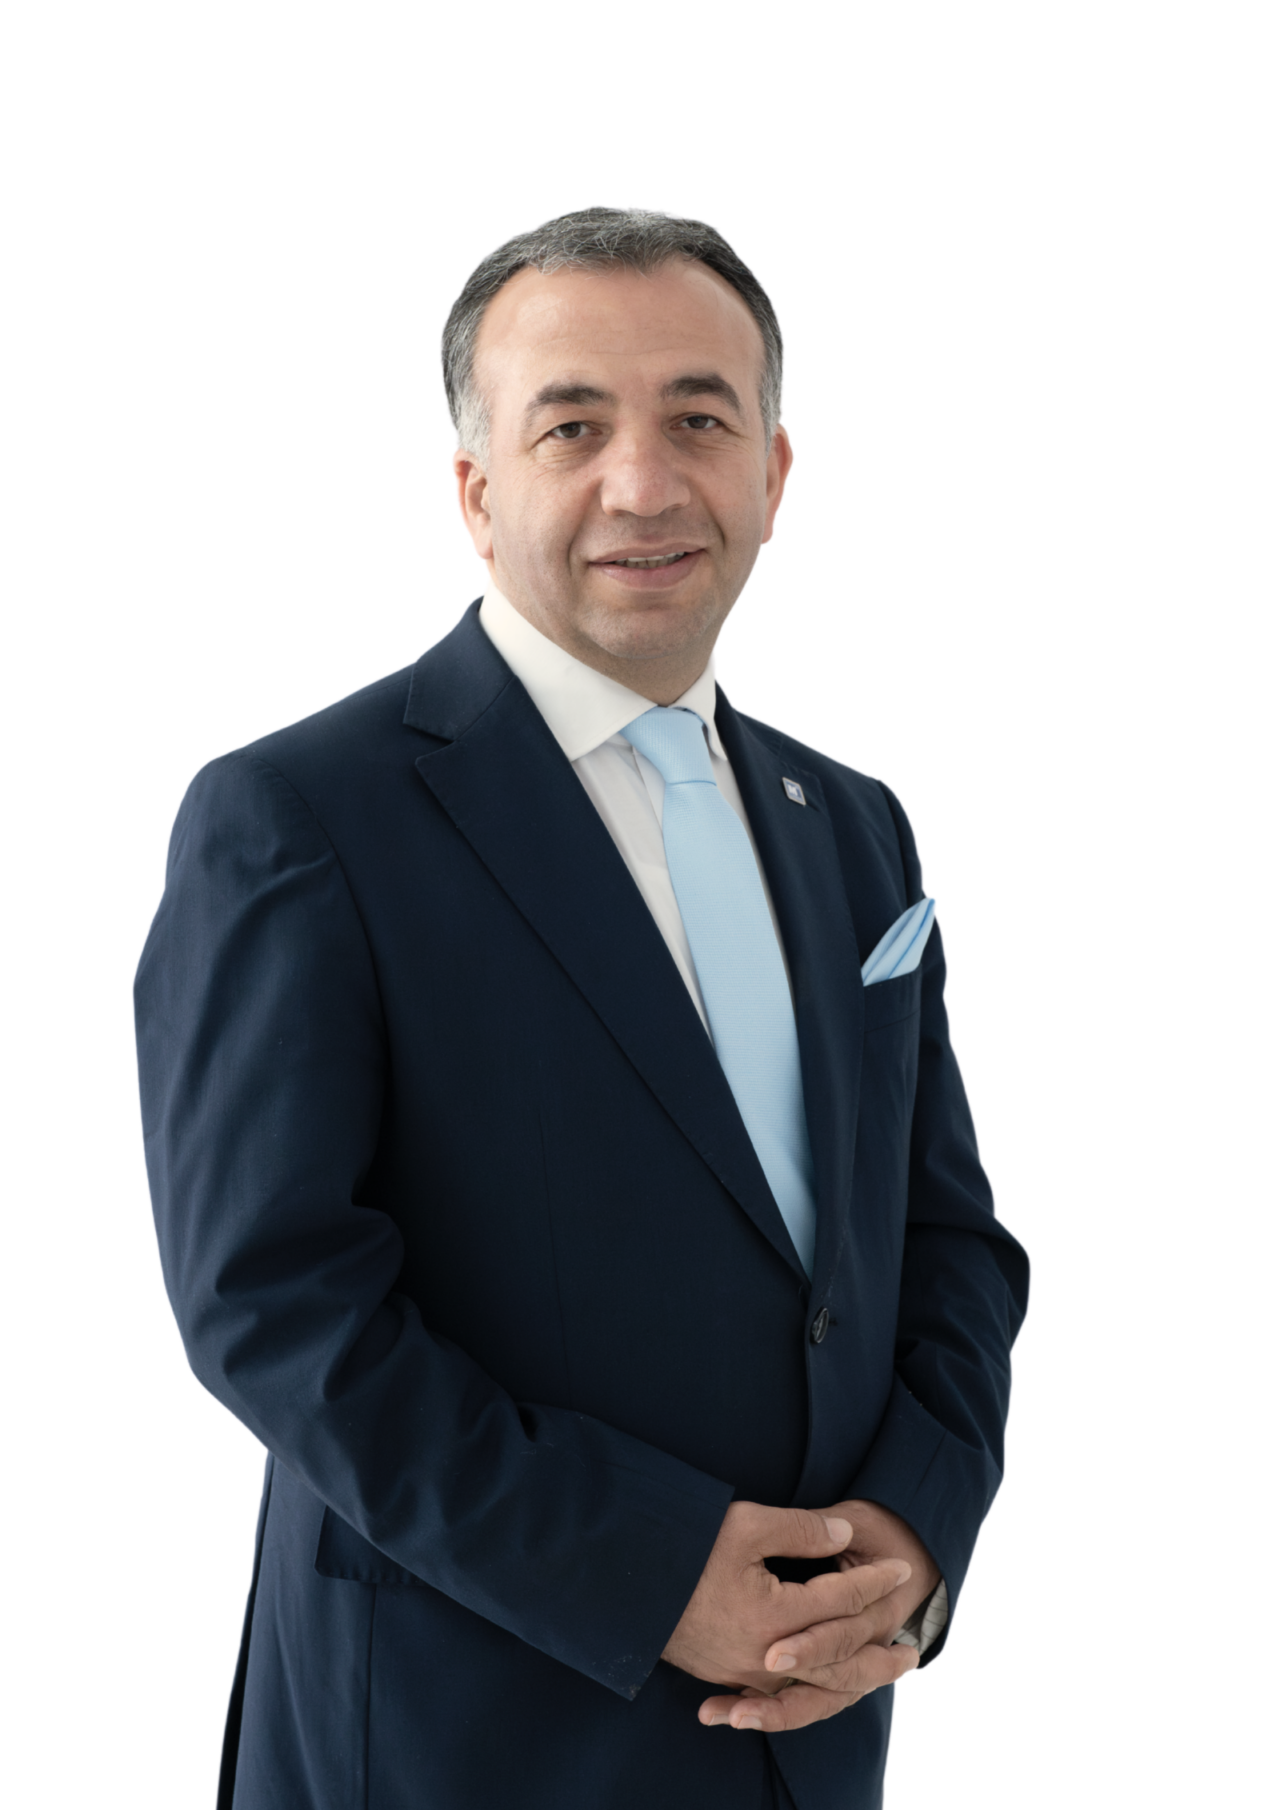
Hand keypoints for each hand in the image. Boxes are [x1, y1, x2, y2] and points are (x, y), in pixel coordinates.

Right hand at [697, 1498, 941, 1734]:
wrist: (626, 1582)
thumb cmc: (685, 1546)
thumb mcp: (745, 1525)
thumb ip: (801, 1531)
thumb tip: (845, 1535)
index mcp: (774, 1617)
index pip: (840, 1601)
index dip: (874, 1581)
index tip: (901, 1569)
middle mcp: (765, 1658)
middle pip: (839, 1662)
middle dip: (879, 1653)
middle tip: (914, 1650)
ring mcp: (746, 1675)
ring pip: (817, 1690)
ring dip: (856, 1682)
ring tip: (884, 1674)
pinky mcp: (729, 1679)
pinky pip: (785, 1700)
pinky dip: (816, 1697)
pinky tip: (828, 1691)